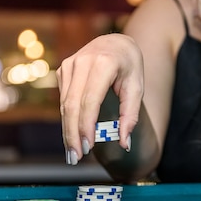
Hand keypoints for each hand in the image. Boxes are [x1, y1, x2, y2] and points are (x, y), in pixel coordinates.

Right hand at [56, 33, 143, 163]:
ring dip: (67, 130)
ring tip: (72, 153)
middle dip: (72, 134)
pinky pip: (63, 100)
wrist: (116, 42)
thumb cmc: (130, 67)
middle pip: (72, 105)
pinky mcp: (64, 70)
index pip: (90, 101)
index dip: (86, 126)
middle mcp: (82, 62)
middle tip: (75, 157)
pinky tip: (71, 136)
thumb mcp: (137, 88)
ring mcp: (70, 65)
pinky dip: (67, 120)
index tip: (87, 147)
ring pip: (64, 104)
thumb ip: (130, 116)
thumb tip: (124, 143)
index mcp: (103, 63)